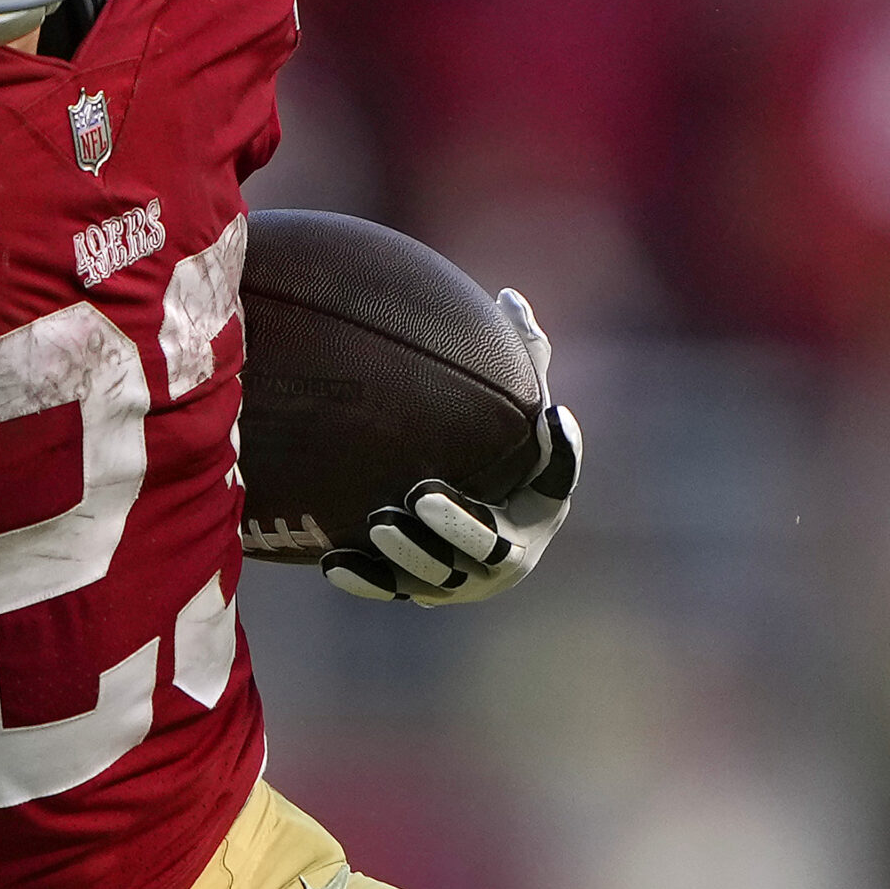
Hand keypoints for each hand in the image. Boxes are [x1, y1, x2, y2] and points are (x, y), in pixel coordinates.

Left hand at [322, 288, 582, 604]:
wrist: (450, 512)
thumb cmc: (491, 448)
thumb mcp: (511, 407)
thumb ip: (519, 360)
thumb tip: (510, 299)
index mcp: (536, 510)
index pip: (554, 488)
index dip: (557, 461)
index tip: (542, 422)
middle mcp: (504, 555)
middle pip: (486, 550)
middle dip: (457, 526)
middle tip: (421, 494)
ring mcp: (457, 579)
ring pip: (436, 578)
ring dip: (409, 553)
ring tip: (379, 520)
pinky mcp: (413, 589)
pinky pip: (387, 590)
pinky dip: (363, 579)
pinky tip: (332, 561)